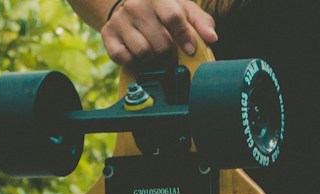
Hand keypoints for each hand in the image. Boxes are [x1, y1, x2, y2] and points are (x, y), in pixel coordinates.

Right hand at [100, 0, 217, 70]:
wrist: (133, 8)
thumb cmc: (165, 11)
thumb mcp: (185, 11)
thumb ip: (201, 23)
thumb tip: (211, 38)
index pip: (173, 17)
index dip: (184, 37)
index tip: (190, 49)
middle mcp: (135, 5)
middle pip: (160, 42)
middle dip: (169, 53)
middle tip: (170, 52)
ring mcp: (120, 19)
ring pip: (143, 52)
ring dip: (153, 59)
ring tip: (155, 53)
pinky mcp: (108, 34)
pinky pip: (124, 58)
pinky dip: (134, 62)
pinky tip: (138, 54)